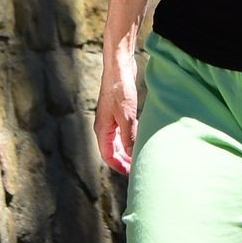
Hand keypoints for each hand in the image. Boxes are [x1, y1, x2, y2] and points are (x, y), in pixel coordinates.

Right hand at [95, 49, 138, 176]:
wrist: (119, 68)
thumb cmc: (120, 90)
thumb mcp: (127, 115)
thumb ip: (129, 136)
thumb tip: (131, 155)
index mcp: (102, 129)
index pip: (108, 155)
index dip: (119, 166)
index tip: (131, 174)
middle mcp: (104, 126)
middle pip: (112, 150)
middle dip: (123, 161)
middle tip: (136, 169)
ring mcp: (110, 119)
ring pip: (117, 142)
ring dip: (126, 151)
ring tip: (138, 158)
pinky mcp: (117, 112)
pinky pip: (121, 132)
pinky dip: (129, 140)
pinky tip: (139, 141)